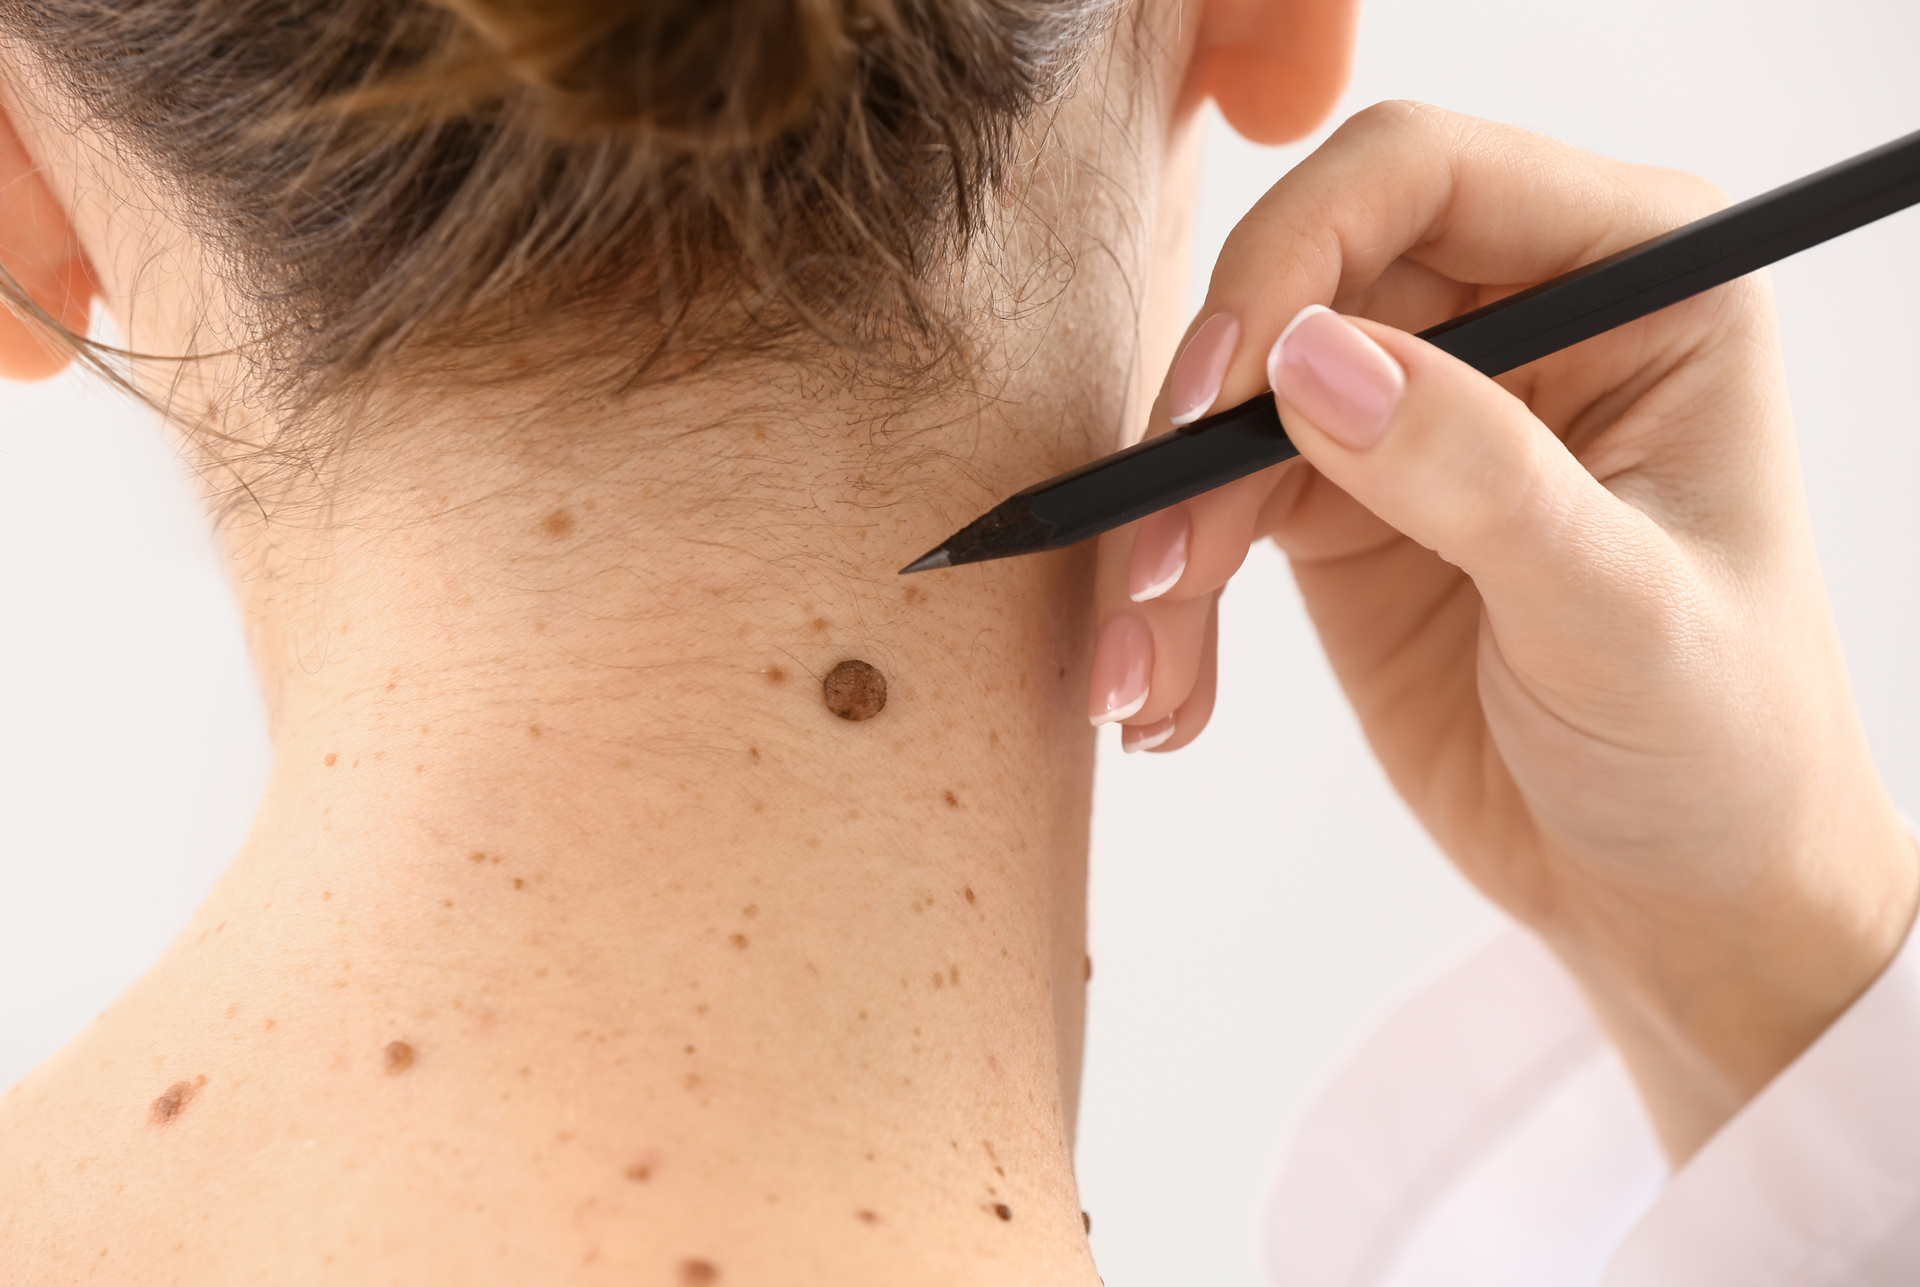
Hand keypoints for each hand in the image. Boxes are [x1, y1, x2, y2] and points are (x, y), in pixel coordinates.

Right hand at [1091, 102, 1918, 1158]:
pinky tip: (1163, 694)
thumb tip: (1307, 357)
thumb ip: (1475, 475)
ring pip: (1229, 409)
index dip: (1295, 258)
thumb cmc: (1717, 750)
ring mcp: (1419, 415)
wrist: (1681, 898)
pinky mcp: (1343, 511)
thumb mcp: (1617, 614)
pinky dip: (1166, 599)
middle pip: (1295, 283)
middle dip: (1202, 424)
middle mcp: (1517, 322)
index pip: (1420, 176)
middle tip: (1157, 560)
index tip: (1224, 396)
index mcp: (1635, 282)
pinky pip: (1208, 513)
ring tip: (1143, 667)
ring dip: (1162, 533)